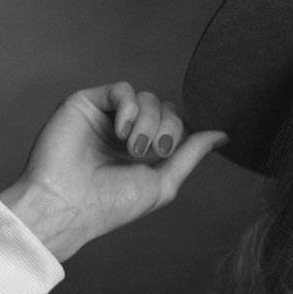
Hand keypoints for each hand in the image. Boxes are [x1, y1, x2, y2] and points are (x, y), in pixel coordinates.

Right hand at [0, 83, 227, 261]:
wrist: (69, 205)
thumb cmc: (111, 204)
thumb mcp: (163, 181)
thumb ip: (191, 154)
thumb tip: (224, 135)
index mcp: (140, 150)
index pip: (173, 122)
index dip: (176, 131)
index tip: (163, 153)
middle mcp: (123, 131)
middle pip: (163, 107)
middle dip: (164, 127)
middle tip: (149, 151)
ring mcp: (105, 117)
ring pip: (145, 97)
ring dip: (148, 120)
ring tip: (132, 146)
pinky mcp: (85, 103)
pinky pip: (122, 89)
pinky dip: (129, 106)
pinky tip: (122, 130)